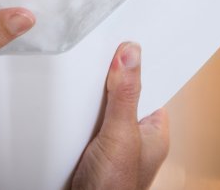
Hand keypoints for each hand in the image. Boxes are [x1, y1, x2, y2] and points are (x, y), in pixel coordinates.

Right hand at [72, 42, 169, 189]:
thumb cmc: (113, 189)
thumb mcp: (121, 134)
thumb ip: (125, 95)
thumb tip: (131, 54)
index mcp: (154, 132)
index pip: (149, 88)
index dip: (136, 67)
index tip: (121, 44)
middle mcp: (134, 138)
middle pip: (120, 96)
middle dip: (105, 82)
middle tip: (93, 61)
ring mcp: (110, 144)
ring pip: (99, 109)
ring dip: (85, 101)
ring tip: (76, 83)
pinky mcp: (87, 150)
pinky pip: (81, 123)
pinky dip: (72, 116)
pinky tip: (65, 108)